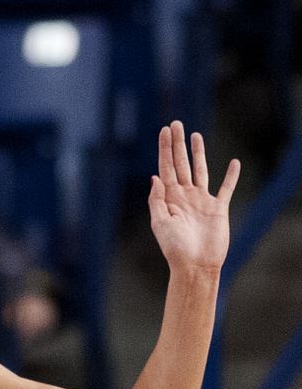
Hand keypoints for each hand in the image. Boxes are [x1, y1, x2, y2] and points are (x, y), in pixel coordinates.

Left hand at [148, 121, 238, 275]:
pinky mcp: (218, 209)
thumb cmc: (174, 248)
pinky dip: (230, 176)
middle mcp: (184, 195)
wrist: (195, 265)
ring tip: (196, 136)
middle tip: (176, 123)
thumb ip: (156, 199)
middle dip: (178, 144)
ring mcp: (201, 200)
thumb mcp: (160, 222)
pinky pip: (225, 188)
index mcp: (168, 197)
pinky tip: (233, 163)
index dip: (165, 148)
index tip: (164, 131)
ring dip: (198, 153)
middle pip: (181, 163)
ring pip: (200, 170)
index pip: (166, 167)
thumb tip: (154, 177)